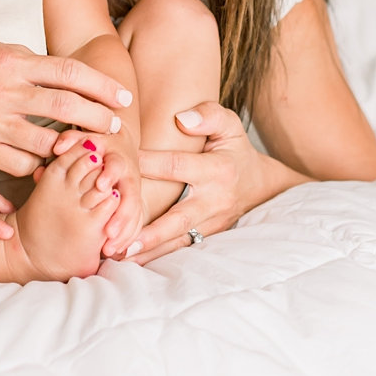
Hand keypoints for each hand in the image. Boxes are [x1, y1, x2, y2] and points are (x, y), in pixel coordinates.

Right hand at [0, 41, 132, 177]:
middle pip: (64, 107)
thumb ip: (38, 66)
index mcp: (13, 62)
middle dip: (97, 118)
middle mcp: (2, 91)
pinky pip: (21, 164)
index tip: (122, 97)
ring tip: (83, 146)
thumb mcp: (3, 52)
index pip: (69, 72)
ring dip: (70, 147)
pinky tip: (47, 159)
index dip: (101, 86)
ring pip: (46, 142)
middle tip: (114, 126)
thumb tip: (80, 80)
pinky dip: (39, 164)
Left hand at [50, 127, 141, 257]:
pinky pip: (135, 225)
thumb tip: (57, 147)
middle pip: (131, 197)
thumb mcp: (85, 139)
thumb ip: (71, 140)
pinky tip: (116, 253)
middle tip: (109, 233)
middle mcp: (129, 178)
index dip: (110, 175)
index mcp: (117, 159)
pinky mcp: (134, 207)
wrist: (119, 149)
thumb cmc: (97, 147)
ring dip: (124, 233)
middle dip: (122, 216)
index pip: (116, 166)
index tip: (100, 186)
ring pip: (135, 215)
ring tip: (110, 250)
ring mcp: (133, 195)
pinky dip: (127, 239)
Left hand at [128, 101, 293, 264]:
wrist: (259, 183)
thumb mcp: (228, 125)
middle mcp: (215, 200)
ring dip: (149, 250)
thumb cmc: (233, 148)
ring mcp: (212, 223)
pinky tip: (133, 260)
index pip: (176, 167)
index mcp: (218, 170)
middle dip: (150, 231)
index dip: (146, 165)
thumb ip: (209, 115)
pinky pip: (181, 247)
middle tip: (120, 239)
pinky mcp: (207, 236)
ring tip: (120, 256)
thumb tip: (182, 118)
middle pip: (178, 218)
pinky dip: (158, 256)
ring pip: (178, 240)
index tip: (117, 167)